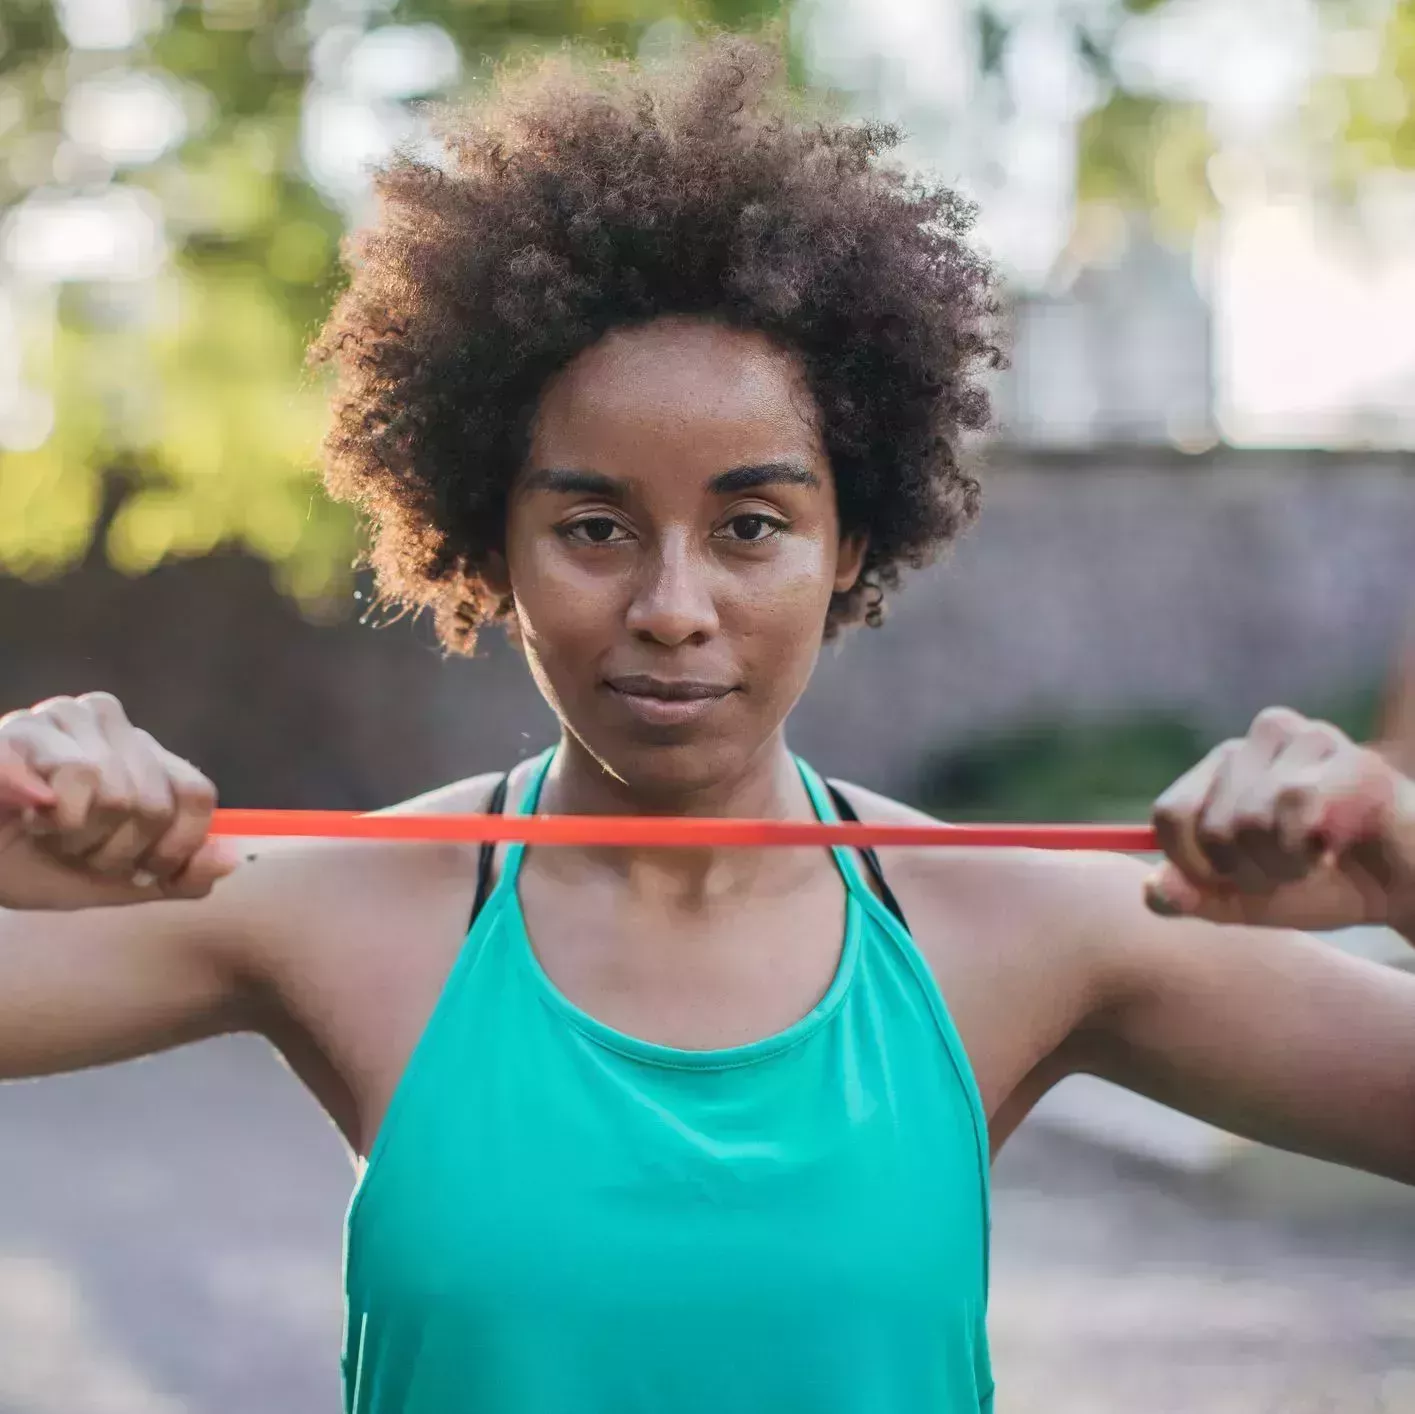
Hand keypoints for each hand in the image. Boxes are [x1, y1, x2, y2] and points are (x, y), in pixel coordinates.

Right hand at [0, 693, 239, 910]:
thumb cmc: (36, 862)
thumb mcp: (118, 881)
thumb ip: (179, 874)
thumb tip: (233, 857)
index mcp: (142, 749)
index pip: (194, 793)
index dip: (175, 846)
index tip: (143, 870)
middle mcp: (106, 720)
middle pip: (151, 804)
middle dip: (111, 849)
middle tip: (72, 846)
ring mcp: (58, 718)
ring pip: (111, 793)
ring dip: (74, 836)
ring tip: (44, 830)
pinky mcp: (15, 735)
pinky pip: (66, 775)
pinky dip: (50, 813)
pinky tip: (28, 814)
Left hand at [1145, 706, 1414, 935]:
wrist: (1408, 889)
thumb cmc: (1324, 883)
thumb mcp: (1245, 900)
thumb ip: (1192, 897)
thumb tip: (1150, 890)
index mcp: (1226, 761)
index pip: (1169, 814)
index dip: (1192, 865)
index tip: (1230, 880)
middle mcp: (1262, 737)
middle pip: (1212, 827)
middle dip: (1248, 872)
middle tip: (1289, 870)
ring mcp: (1310, 739)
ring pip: (1251, 820)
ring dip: (1283, 865)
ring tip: (1315, 859)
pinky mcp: (1353, 759)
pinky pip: (1298, 811)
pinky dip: (1312, 850)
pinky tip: (1338, 848)